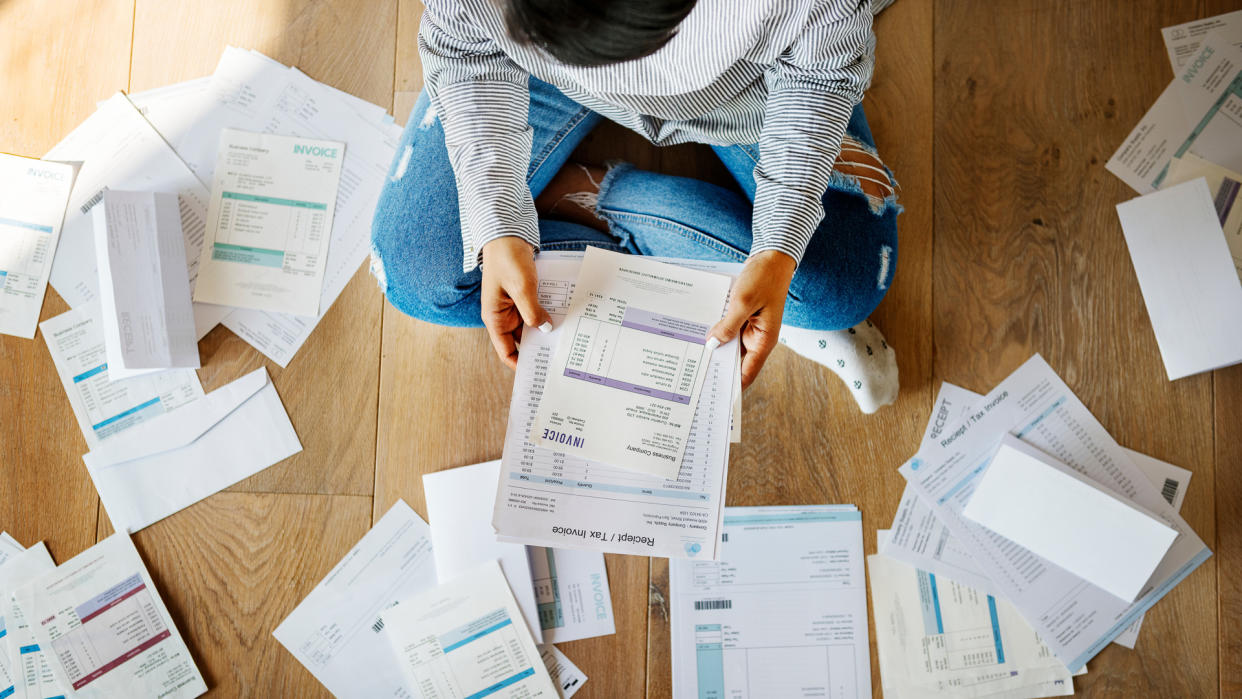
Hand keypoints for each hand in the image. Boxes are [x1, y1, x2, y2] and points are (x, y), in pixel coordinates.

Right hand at [481, 237, 551, 369]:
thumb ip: (532, 311)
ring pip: (531, 326)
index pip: (506, 351)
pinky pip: (536, 312)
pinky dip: (547, 315)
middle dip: (539, 348)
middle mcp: (503, 316)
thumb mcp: (522, 287)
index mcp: (495, 318)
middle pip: (522, 341)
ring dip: (545, 330)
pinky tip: (563, 318)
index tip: (539, 372)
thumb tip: (546, 329)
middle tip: (559, 358)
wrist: (507, 234)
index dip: (521, 364)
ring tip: (565, 340)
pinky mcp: (524, 297)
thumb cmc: (507, 259)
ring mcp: (514, 307)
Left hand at [707, 250, 796, 388]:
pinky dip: (717, 332)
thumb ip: (728, 325)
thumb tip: (712, 344)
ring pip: (730, 345)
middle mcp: (758, 338)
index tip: (715, 395)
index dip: (732, 386)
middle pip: (735, 360)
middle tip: (696, 376)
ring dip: (715, 346)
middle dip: (718, 366)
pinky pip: (728, 330)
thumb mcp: (743, 302)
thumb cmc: (764, 278)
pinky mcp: (743, 318)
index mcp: (764, 341)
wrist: (772, 256)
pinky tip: (701, 333)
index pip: (747, 372)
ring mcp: (750, 328)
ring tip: (693, 357)